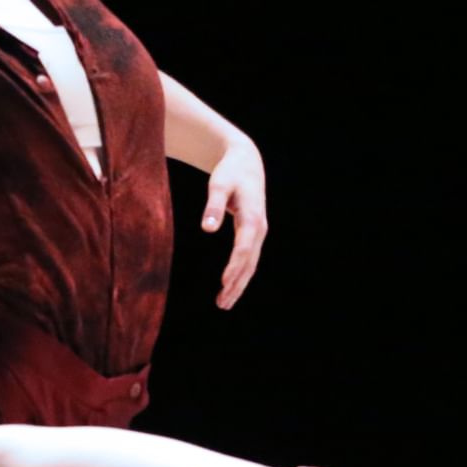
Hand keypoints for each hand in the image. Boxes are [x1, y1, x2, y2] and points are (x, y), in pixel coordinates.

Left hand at [201, 136, 267, 309]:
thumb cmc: (229, 171)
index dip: (234, 267)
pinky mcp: (254, 232)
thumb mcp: (219, 184)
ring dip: (239, 284)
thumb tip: (207, 229)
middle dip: (236, 285)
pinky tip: (230, 286)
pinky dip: (240, 274)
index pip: (243, 249)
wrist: (246, 161)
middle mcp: (259, 228)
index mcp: (252, 218)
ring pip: (250, 264)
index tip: (223, 284)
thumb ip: (213, 206)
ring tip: (223, 303)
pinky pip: (249, 258)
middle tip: (221, 304)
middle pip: (249, 263)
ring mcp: (259, 232)